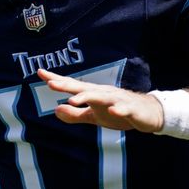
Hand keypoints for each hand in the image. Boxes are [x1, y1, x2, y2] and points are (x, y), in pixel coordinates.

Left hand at [37, 69, 163, 132]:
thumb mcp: (94, 116)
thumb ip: (75, 114)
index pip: (72, 86)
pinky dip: (118, 109)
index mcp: (94, 94)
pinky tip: (111, 111)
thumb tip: (55, 110)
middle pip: (83, 88)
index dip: (57, 80)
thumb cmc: (119, 112)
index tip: (39, 72)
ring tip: (73, 99)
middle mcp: (104, 93)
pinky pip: (124, 109)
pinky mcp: (131, 109)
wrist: (149, 114)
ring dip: (87, 97)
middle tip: (51, 83)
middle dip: (67, 86)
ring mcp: (118, 100)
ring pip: (101, 97)